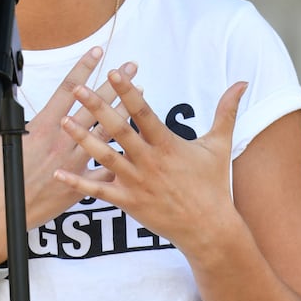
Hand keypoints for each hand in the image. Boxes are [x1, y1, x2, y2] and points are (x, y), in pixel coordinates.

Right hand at [0, 45, 125, 264]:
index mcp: (42, 126)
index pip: (67, 89)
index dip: (84, 68)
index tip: (98, 53)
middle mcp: (62, 141)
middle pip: (95, 106)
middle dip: (115, 84)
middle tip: (132, 67)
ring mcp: (73, 164)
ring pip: (106, 133)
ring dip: (124, 113)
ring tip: (141, 96)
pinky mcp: (78, 186)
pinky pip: (105, 172)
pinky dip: (122, 161)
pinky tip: (139, 148)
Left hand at [55, 66, 248, 252]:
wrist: (209, 229)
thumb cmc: (213, 185)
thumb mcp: (219, 145)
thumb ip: (226, 111)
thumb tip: (242, 83)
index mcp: (168, 144)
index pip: (144, 112)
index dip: (128, 92)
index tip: (113, 72)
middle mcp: (149, 161)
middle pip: (118, 130)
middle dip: (97, 107)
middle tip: (78, 88)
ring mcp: (137, 182)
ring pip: (104, 156)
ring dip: (82, 138)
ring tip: (62, 121)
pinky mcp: (128, 202)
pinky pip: (98, 191)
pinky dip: (77, 182)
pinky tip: (58, 172)